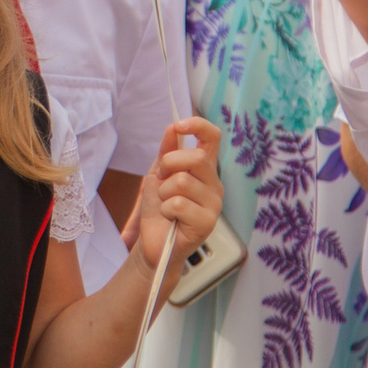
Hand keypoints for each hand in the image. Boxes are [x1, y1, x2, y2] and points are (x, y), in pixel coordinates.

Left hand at [128, 119, 224, 273]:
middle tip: (162, 181)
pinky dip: (166, 209)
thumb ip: (166, 152)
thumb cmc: (158, 209)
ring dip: (164, 192)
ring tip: (166, 204)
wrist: (153, 242)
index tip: (179, 126)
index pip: (212, 137)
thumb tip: (172, 128)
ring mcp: (214, 204)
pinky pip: (179, 204)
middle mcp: (214, 184)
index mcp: (204, 169)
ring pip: (183, 182)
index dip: (198, 125)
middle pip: (196, 157)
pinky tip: (170, 218)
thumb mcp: (158, 175)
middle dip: (169, 165)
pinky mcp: (208, 223)